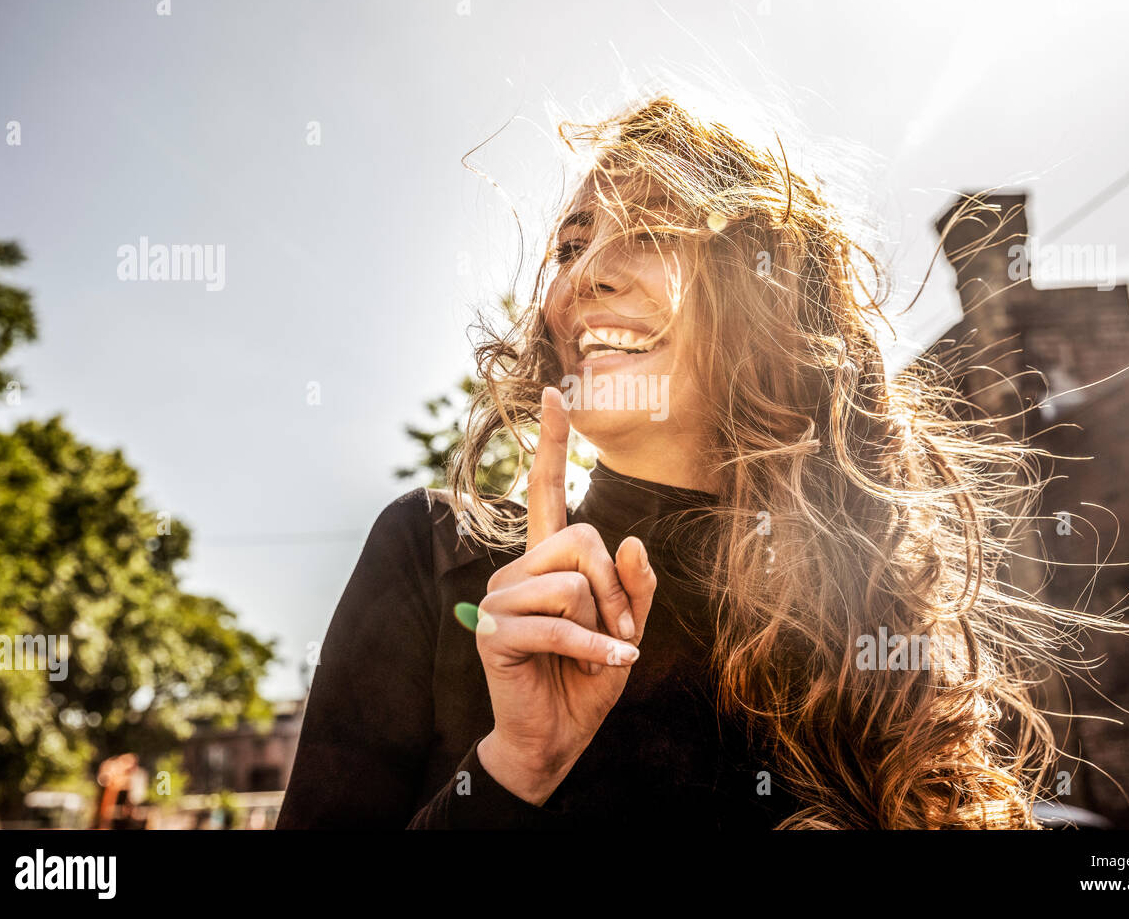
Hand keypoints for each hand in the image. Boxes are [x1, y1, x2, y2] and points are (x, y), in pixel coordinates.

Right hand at [473, 386, 656, 804]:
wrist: (557, 736)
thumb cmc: (589, 677)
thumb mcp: (627, 628)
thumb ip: (635, 587)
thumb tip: (633, 541)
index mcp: (547, 562)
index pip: (546, 490)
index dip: (553, 443)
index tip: (556, 392)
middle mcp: (518, 570)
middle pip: (581, 539)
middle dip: (615, 588)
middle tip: (621, 629)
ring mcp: (500, 599)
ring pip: (571, 582)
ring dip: (602, 624)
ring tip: (601, 652)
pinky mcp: (492, 632)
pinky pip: (558, 623)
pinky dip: (592, 649)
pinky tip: (601, 665)